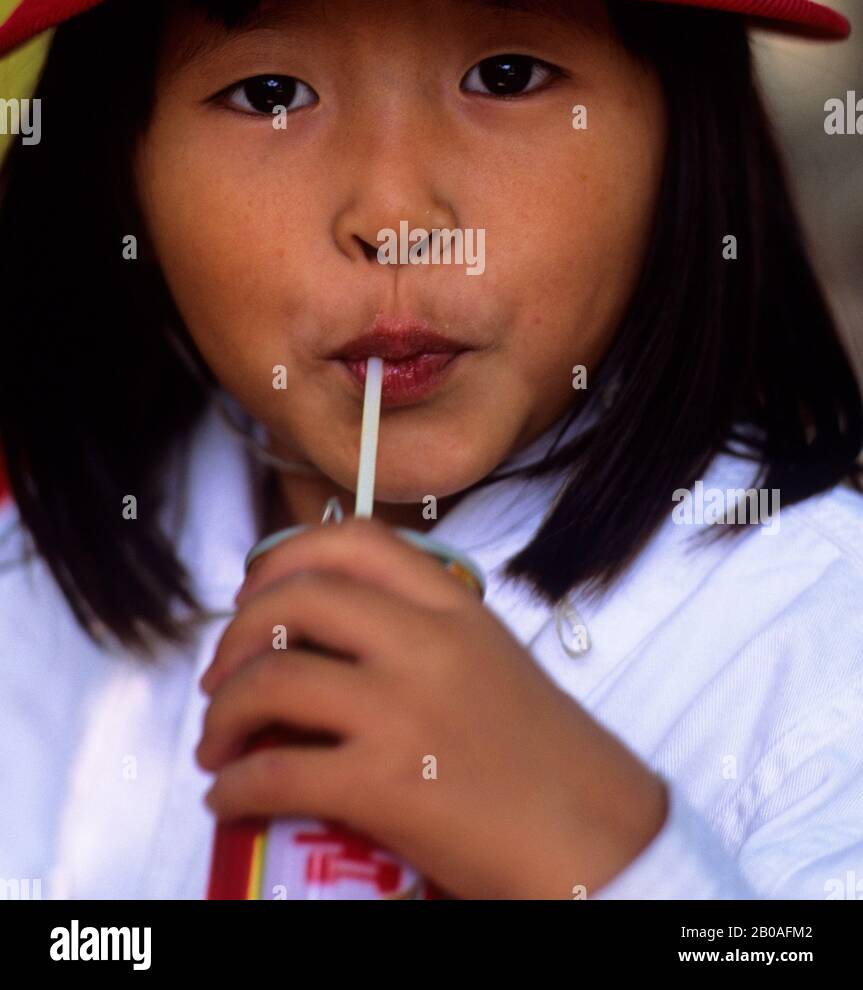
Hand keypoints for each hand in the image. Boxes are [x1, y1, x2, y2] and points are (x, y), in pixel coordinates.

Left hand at [195, 517, 667, 898]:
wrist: (601, 839)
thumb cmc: (549, 758)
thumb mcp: (492, 659)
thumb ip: (423, 633)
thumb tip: (324, 640)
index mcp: (455, 607)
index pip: (354, 540)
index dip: (284, 558)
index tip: (254, 596)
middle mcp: (426, 642)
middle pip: (296, 598)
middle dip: (235, 636)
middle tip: (222, 677)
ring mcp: (403, 709)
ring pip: (272, 679)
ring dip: (223, 713)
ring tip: (218, 743)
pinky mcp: (387, 784)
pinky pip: (277, 773)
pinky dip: (234, 785)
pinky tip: (230, 798)